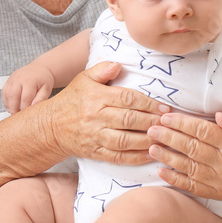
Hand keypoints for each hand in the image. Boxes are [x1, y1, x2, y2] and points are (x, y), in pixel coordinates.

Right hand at [3, 63, 55, 113]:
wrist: (39, 68)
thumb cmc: (44, 80)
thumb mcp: (46, 89)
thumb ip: (40, 98)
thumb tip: (32, 107)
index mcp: (29, 81)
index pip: (25, 99)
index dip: (25, 109)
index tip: (26, 117)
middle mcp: (19, 78)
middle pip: (13, 96)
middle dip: (14, 109)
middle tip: (17, 118)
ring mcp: (12, 78)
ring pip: (6, 94)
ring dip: (9, 105)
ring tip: (14, 113)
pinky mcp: (9, 80)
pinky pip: (4, 92)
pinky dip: (5, 101)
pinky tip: (10, 107)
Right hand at [44, 61, 168, 163]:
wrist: (51, 126)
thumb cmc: (72, 100)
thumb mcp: (84, 78)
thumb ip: (102, 69)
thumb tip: (118, 65)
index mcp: (96, 97)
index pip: (127, 99)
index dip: (148, 103)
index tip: (165, 107)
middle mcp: (96, 117)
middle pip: (129, 119)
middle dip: (152, 121)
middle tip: (169, 123)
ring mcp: (95, 136)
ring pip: (125, 140)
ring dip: (147, 140)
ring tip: (163, 138)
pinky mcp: (95, 152)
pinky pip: (118, 157)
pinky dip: (136, 157)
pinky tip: (150, 154)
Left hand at [147, 111, 221, 200]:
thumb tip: (218, 115)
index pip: (204, 131)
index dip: (183, 124)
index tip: (166, 117)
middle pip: (192, 148)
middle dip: (169, 138)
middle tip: (151, 130)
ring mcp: (221, 181)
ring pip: (190, 168)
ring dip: (168, 158)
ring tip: (151, 148)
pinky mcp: (217, 194)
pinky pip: (193, 187)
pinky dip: (176, 180)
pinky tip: (161, 172)